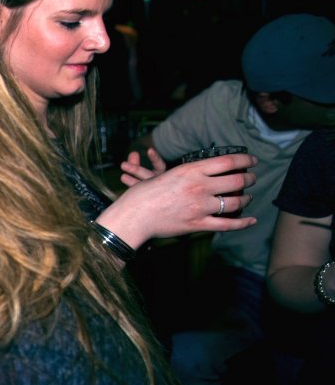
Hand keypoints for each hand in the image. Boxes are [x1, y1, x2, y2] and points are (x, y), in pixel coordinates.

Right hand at [96, 152, 258, 253]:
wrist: (133, 215)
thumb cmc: (144, 193)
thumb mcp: (167, 173)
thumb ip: (189, 173)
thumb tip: (204, 172)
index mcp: (191, 170)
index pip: (228, 162)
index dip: (245, 160)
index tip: (252, 161)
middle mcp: (199, 186)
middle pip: (236, 181)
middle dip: (249, 179)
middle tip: (251, 179)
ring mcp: (199, 206)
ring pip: (234, 202)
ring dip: (245, 199)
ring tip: (247, 197)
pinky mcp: (197, 224)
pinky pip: (226, 224)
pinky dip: (242, 223)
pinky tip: (251, 219)